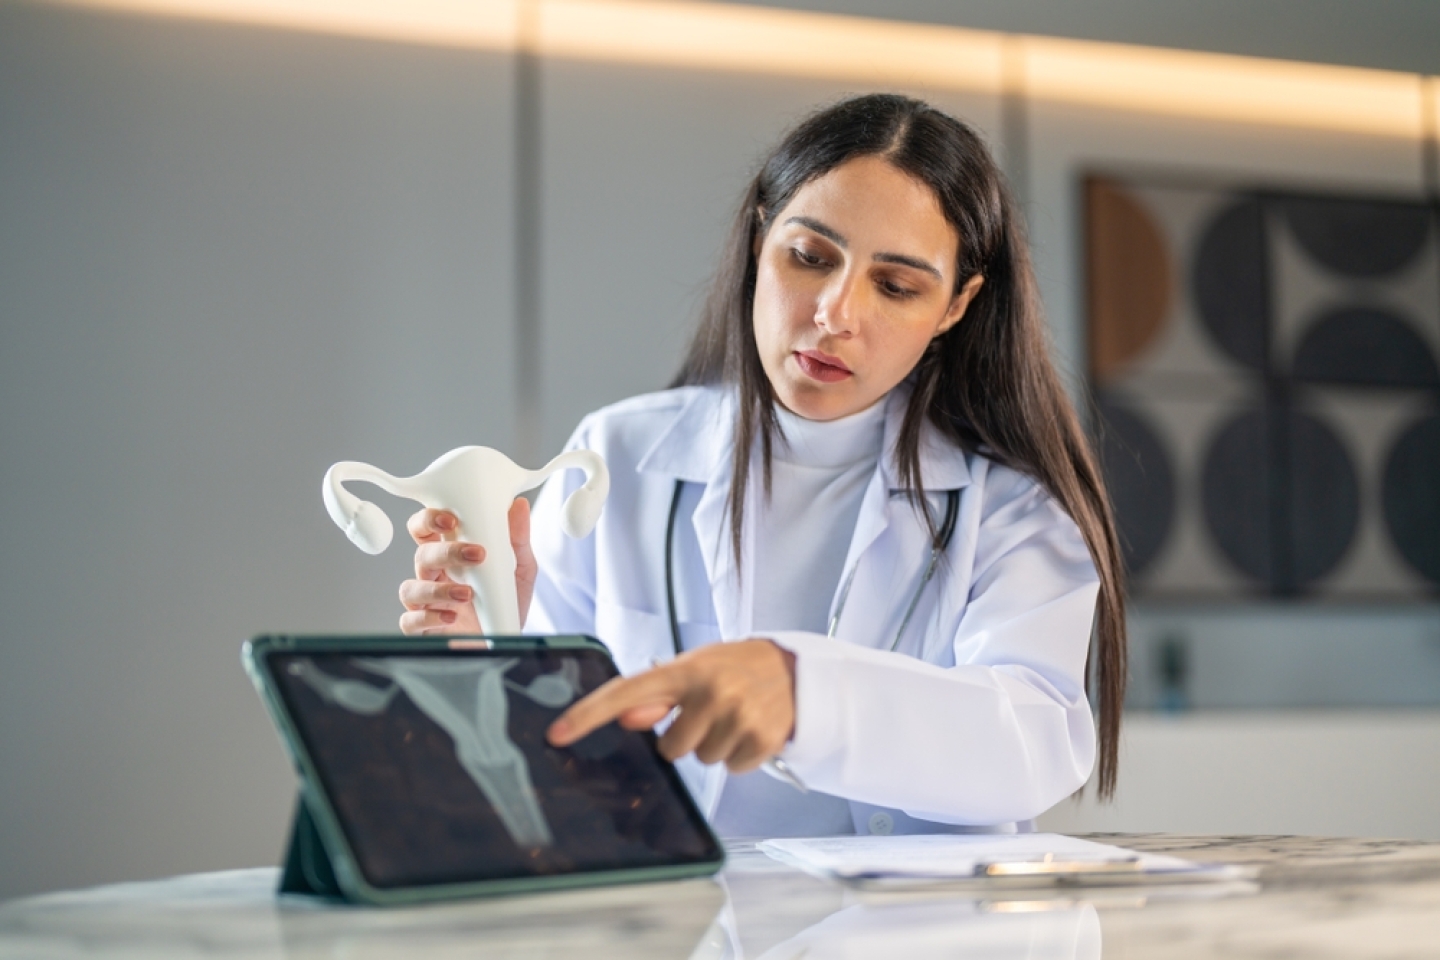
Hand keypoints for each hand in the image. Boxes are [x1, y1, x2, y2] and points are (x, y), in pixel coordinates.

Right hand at [397, 498, 536, 633]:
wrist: (508, 642)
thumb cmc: (506, 603)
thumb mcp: (520, 569)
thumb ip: (517, 539)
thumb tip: (518, 505)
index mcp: (450, 556)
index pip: (426, 529)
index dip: (429, 519)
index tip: (451, 519)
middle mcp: (434, 576)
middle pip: (421, 554)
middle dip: (444, 552)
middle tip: (475, 554)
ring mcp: (426, 603)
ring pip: (411, 588)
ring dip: (439, 589)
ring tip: (468, 593)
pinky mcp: (423, 629)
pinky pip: (409, 620)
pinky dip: (428, 617)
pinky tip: (450, 617)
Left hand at [547, 640, 796, 772]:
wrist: (792, 670)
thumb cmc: (733, 668)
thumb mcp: (693, 670)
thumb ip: (657, 695)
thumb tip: (626, 717)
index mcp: (686, 671)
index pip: (626, 693)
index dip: (588, 715)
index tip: (558, 734)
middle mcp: (711, 692)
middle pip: (670, 748)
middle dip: (685, 736)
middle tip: (708, 712)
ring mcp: (738, 717)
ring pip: (701, 760)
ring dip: (713, 745)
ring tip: (732, 717)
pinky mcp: (762, 740)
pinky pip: (731, 769)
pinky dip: (738, 755)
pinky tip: (748, 730)